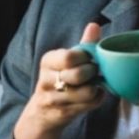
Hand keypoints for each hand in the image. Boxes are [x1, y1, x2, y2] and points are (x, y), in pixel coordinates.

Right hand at [13, 22, 104, 138]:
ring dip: (96, 89)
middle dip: (93, 73)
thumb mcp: (67, 61)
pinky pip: (89, 105)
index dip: (86, 58)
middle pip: (78, 74)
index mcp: (47, 61)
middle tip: (94, 73)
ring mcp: (53, 98)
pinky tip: (92, 97)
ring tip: (93, 85)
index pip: (69, 57)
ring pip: (86, 92)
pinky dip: (96, 100)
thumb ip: (83, 44)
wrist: (42, 113)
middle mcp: (46, 79)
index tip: (90, 59)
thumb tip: (94, 25)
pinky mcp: (62, 113)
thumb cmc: (60, 80)